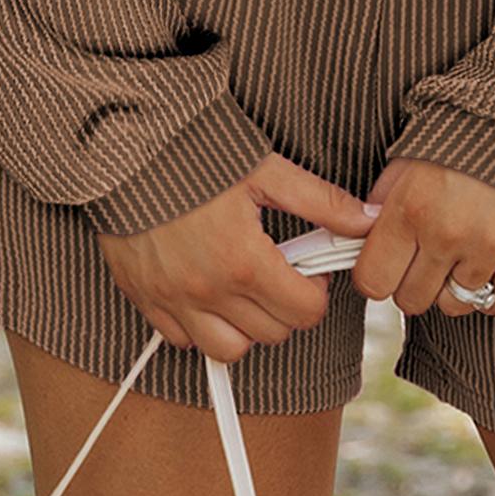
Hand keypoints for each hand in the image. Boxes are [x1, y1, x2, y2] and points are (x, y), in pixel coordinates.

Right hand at [95, 153, 379, 363]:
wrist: (128, 145)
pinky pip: (181, 339)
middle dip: (286, 307)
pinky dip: (200, 326)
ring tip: (246, 287)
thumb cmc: (198, 152)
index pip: (303, 312)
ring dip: (245, 327)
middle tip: (280, 272)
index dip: (315, 292)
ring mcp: (172, 300)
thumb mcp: (268, 170)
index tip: (309, 270)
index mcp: (244, 262)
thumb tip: (367, 221)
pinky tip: (207, 289)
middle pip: (271, 334)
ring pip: (227, 350)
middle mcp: (208, 292)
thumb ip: (321, 202)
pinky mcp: (144, 298)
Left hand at [349, 156, 494, 318]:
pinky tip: (489, 261)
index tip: (388, 263)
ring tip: (463, 248)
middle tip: (429, 249)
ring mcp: (489, 245)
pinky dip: (493, 291)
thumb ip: (382, 202)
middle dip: (415, 279)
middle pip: (411, 299)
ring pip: (454, 304)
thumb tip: (363, 239)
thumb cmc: (463, 134)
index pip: (372, 282)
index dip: (377, 274)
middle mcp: (447, 231)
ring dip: (454, 284)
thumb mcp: (406, 159)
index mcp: (410, 206)